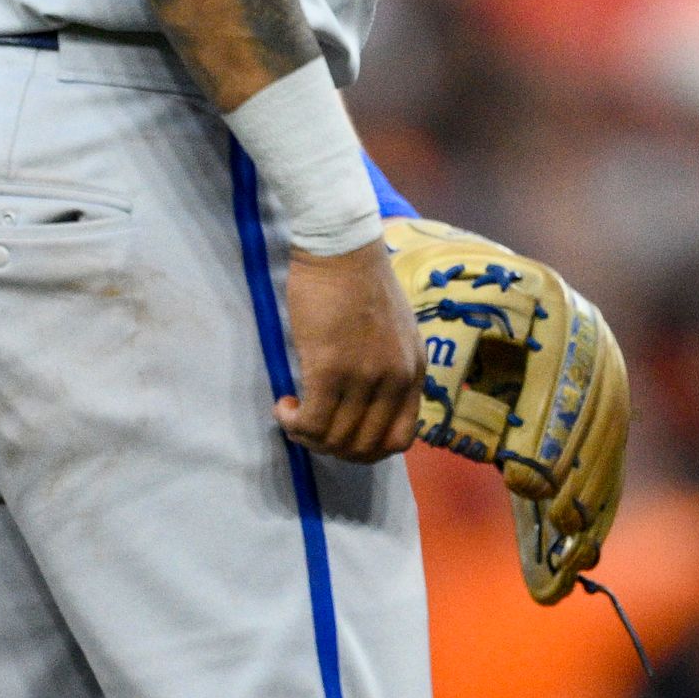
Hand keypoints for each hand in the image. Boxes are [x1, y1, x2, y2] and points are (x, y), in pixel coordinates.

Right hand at [278, 240, 424, 462]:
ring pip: (336, 439)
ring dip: (308, 436)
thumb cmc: (361, 281)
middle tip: (311, 429)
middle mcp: (395, 379)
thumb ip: (388, 367)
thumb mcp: (395, 331)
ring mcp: (365, 376)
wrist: (342, 247)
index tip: (342, 435)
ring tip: (294, 415)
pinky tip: (284, 405)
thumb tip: (364, 405)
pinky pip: (312, 421)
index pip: (401, 438)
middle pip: (366, 447)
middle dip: (333, 449)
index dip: (367, 450)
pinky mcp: (330, 368)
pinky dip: (294, 423)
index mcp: (414, 370)